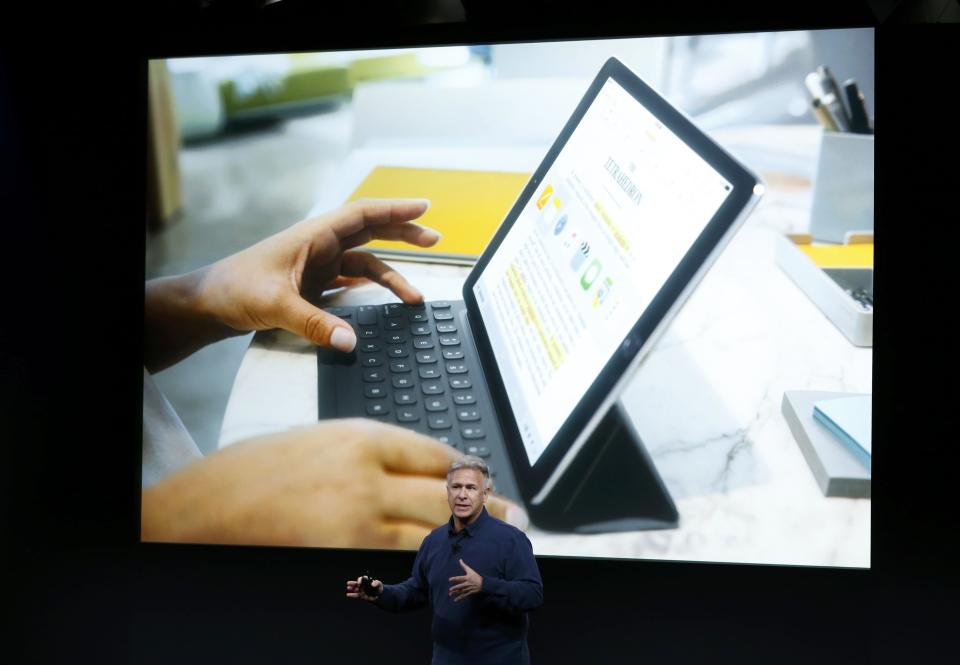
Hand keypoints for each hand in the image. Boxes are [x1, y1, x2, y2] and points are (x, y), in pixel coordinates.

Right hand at [141, 419, 525, 548]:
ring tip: (495, 538)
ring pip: (432, 529)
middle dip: (484, 504)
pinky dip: (430, 560)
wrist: (204, 509)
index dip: (467, 468)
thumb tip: (418, 469)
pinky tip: (447, 560)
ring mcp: (358, 519)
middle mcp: (367, 475)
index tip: (482, 475)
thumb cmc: (253, 471)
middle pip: (445, 491)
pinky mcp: (345, 554)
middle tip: (511, 512)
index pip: (435, 452)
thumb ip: (372, 453)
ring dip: (468, 536)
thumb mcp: (322, 440)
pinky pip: (401, 559)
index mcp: (361, 435)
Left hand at [197, 198, 438, 351]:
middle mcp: (320, 246)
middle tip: (434, 240)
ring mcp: (318, 265)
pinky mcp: (314, 285)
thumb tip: (349, 342)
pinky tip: (386, 298)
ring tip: (415, 296)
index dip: (395, 209)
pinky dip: (372, 288)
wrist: (209, 304)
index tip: (424, 207)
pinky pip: (352, 281)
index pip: (363, 214)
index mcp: (314, 236)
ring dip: (392, 274)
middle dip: (404, 234)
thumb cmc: (234, 289)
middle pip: (371, 232)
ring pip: (365, 261)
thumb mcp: (274, 305)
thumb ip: (314, 323)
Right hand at [346, 576, 382, 601]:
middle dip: (352, 583)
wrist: (379, 596)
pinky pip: (356, 595)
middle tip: (348, 583)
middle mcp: (363, 585)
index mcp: (367, 581)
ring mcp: (362, 590)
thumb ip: (376, 583)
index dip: (360, 580)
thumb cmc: (379, 588)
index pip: (362, 579)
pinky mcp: (361, 596)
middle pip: (357, 583)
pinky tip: (348, 594)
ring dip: (351, 588)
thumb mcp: (379, 584)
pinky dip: (352, 595)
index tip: (359, 583)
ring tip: (348, 587)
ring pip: (355, 589)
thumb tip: (372, 584)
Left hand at [448, 559, 482, 601]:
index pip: (460, 578)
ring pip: (461, 591)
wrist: (484, 583)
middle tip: (450, 590)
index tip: (450, 579)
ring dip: (456, 593)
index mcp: (467, 578)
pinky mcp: (470, 592)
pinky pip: (464, 595)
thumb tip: (460, 560)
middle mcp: (467, 583)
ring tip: (450, 594)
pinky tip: (455, 600)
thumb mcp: (470, 570)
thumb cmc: (476, 575)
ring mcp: (469, 588)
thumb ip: (464, 566)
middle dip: (455, 588)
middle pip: (460, 586)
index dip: (455, 578)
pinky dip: (460, 598)